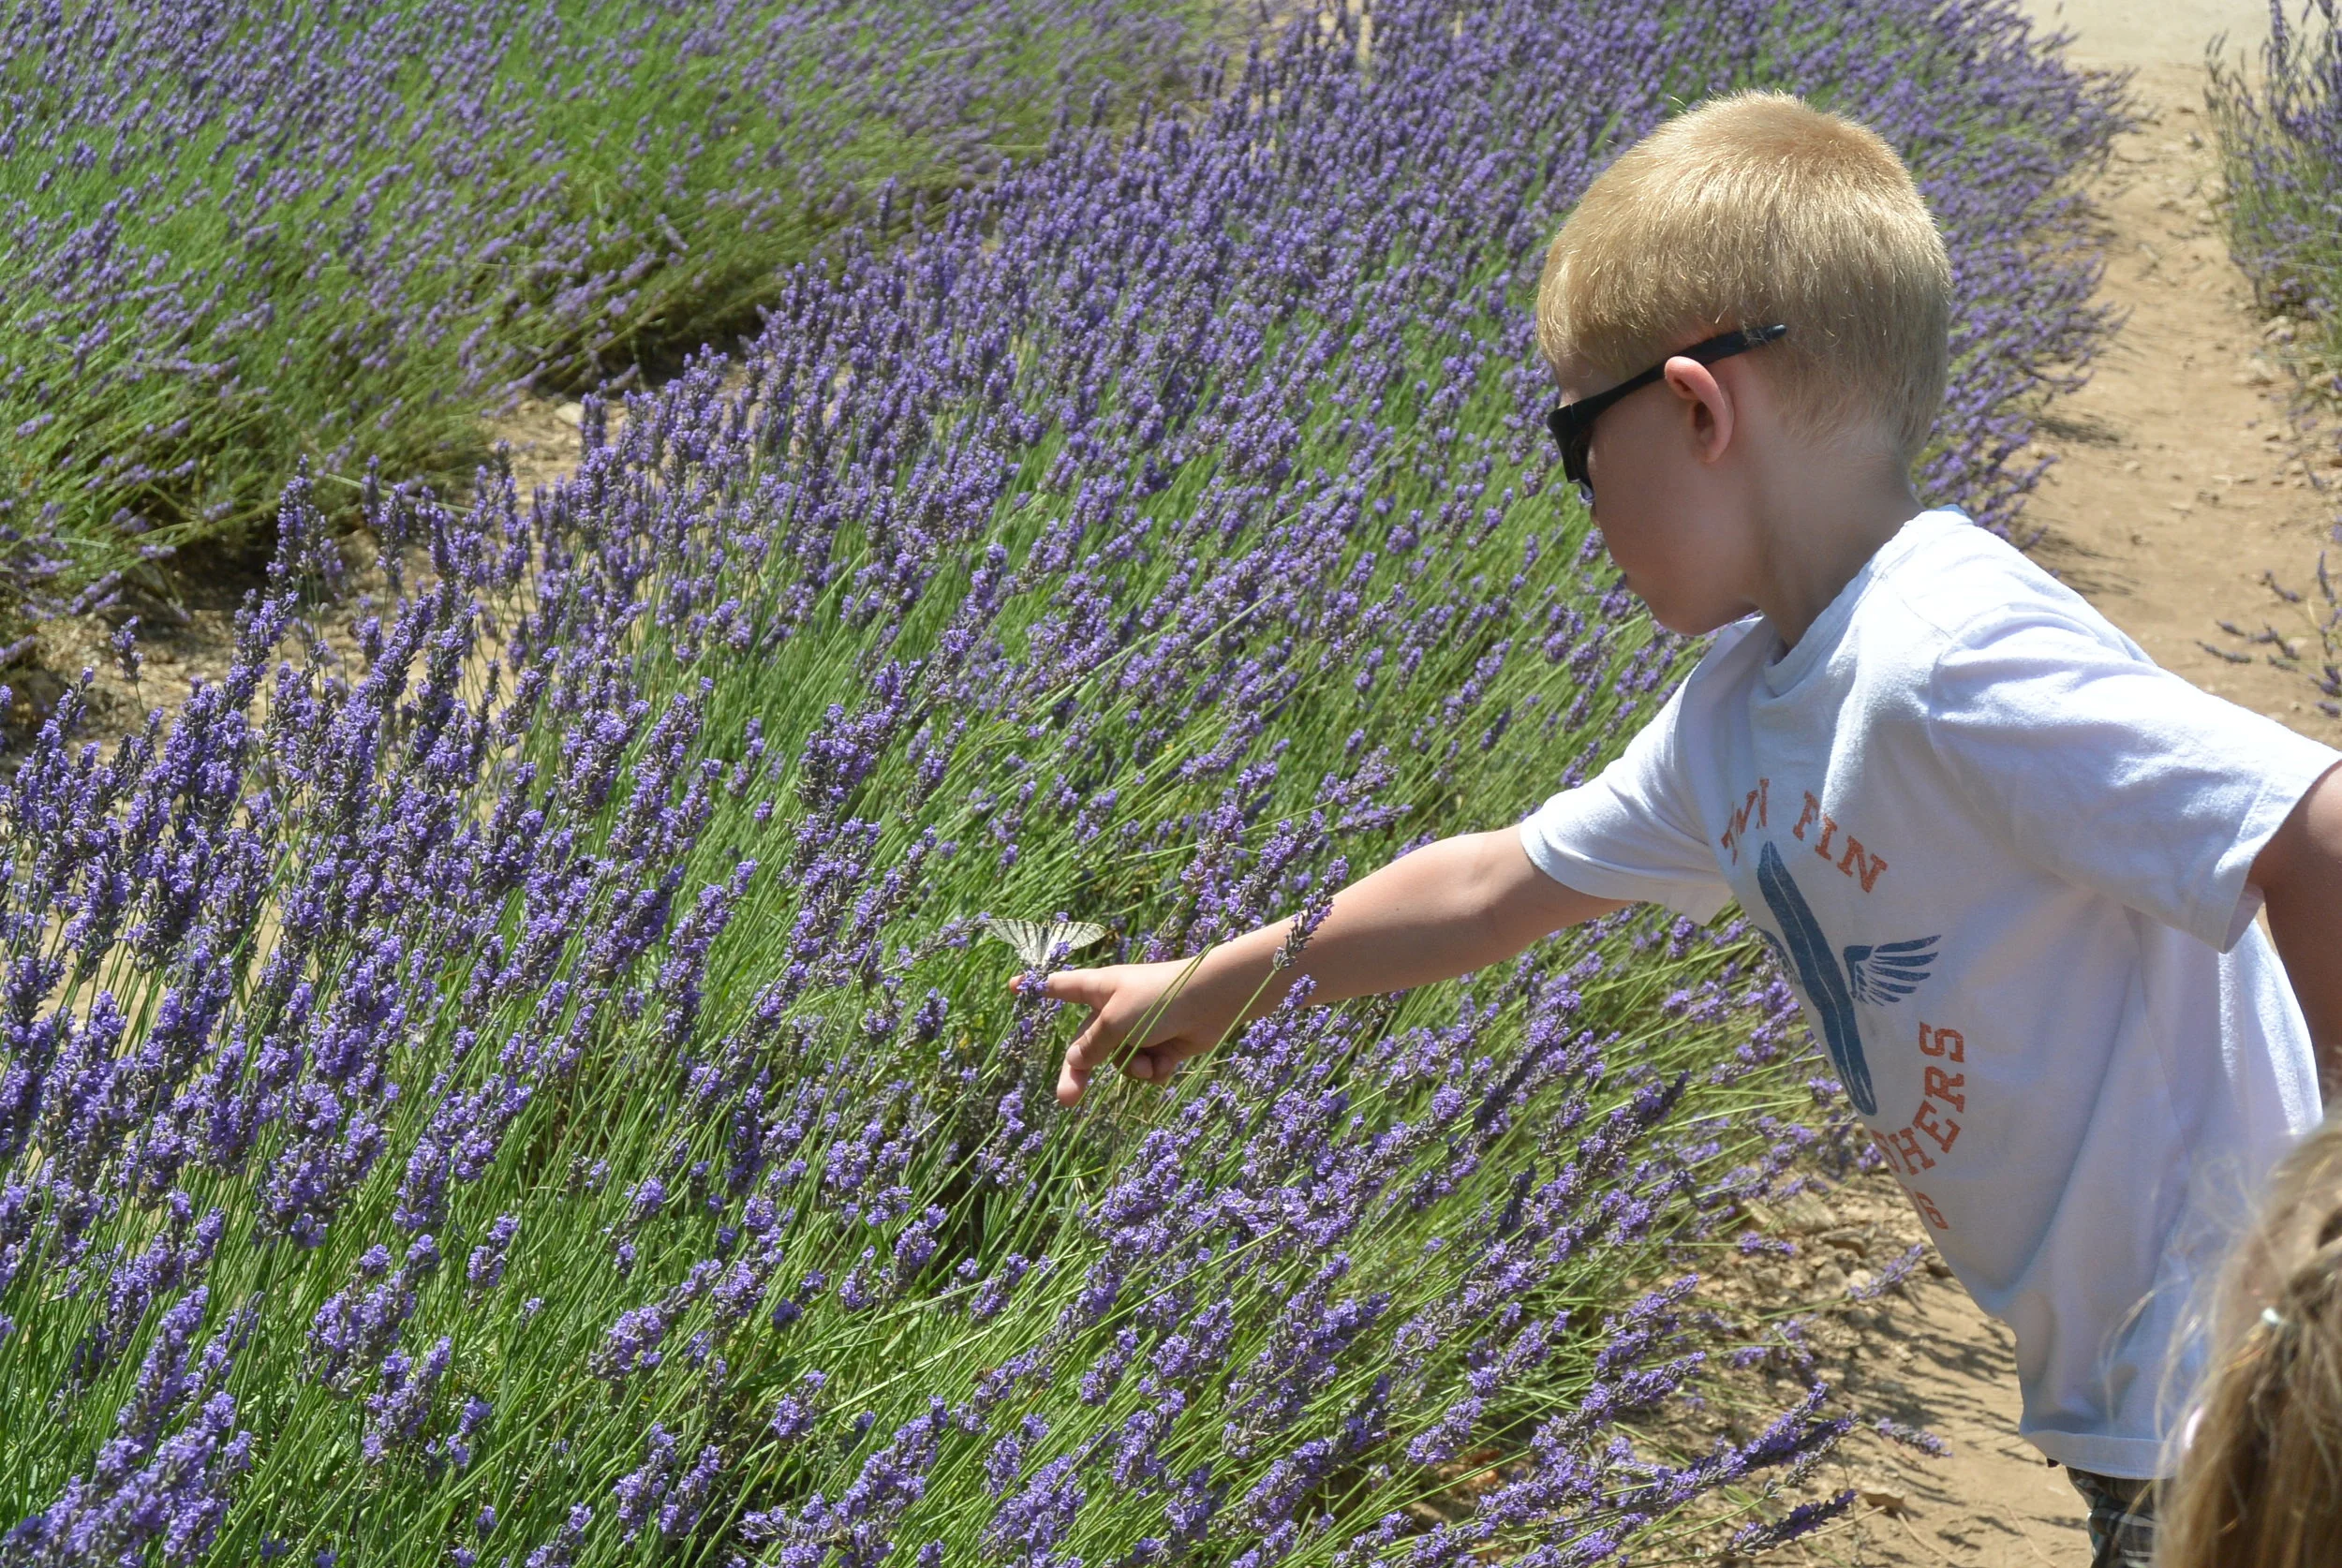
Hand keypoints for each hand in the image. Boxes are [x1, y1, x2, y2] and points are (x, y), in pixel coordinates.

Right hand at [1037, 954, 1255, 1104]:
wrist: (1213, 1001)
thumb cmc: (1159, 998)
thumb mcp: (1114, 1021)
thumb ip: (1091, 1046)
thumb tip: (1075, 1064)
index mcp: (1098, 989)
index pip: (1059, 987)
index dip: (1036, 988)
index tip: (1014, 987)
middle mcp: (1115, 1009)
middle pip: (1085, 1045)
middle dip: (1081, 1072)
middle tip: (1067, 1101)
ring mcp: (1139, 1028)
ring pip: (1119, 1061)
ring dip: (1131, 1066)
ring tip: (1148, 1059)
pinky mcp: (1162, 1045)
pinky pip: (1145, 1068)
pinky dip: (1154, 1069)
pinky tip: (1168, 1061)